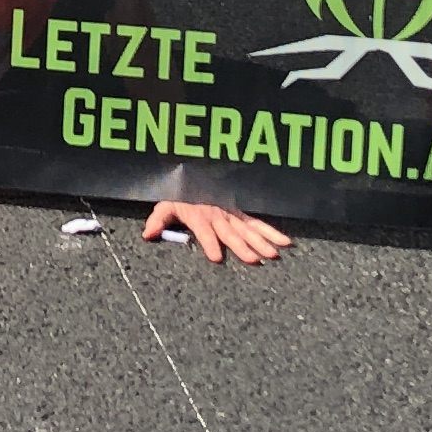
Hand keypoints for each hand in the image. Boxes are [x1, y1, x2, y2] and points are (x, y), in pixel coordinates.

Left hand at [144, 199, 290, 265]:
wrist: (192, 171)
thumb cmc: (178, 193)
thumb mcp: (166, 204)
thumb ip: (158, 220)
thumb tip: (147, 235)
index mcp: (199, 216)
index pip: (205, 231)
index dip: (209, 243)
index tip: (215, 257)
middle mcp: (218, 216)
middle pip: (231, 233)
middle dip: (242, 247)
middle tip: (255, 260)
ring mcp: (231, 214)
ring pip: (248, 230)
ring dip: (261, 242)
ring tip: (273, 254)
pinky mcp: (240, 213)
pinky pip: (257, 223)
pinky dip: (271, 232)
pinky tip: (285, 242)